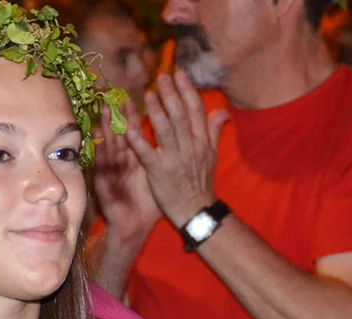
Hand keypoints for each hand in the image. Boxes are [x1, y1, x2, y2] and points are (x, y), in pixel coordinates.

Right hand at [94, 105, 161, 250]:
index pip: (138, 131)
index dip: (141, 113)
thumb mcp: (161, 176)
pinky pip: (101, 165)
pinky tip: (96, 135)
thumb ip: (171, 155)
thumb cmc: (147, 202)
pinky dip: (99, 149)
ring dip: (108, 126)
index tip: (145, 93)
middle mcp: (123, 161)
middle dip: (123, 113)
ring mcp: (112, 171)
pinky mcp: (103, 183)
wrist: (134, 226)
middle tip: (121, 93)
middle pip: (122, 132)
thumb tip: (186, 138)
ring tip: (107, 108)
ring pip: (110, 144)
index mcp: (137, 157)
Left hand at [124, 71, 228, 228]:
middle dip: (171, 94)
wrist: (195, 210)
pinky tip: (128, 127)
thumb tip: (222, 111)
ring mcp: (173, 159)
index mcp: (201, 141)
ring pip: (165, 130)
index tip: (179, 74)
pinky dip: (137, 140)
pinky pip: (146, 153)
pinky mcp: (158, 171)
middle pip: (180, 115)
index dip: (187, 91)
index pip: (195, 110)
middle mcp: (189, 147)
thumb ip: (214, 131)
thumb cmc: (200, 183)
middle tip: (161, 77)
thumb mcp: (211, 156)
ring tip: (148, 94)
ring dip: (156, 111)